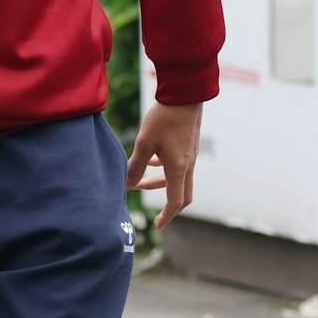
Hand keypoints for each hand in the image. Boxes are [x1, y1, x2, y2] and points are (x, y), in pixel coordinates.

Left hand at [128, 101, 201, 228]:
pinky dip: (165, 168)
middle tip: (155, 212)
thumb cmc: (165, 117)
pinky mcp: (189, 143)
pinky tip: (152, 158)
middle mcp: (188, 163)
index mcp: (179, 168)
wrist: (185, 92)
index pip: (176, 201)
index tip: (158, 225)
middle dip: (168, 204)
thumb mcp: (145, 143)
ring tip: (140, 178)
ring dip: (161, 182)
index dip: (167, 215)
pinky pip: (180, 164)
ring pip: (179, 177)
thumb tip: (126, 185)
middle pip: (183, 193)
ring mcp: (191, 153)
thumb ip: (136, 166)